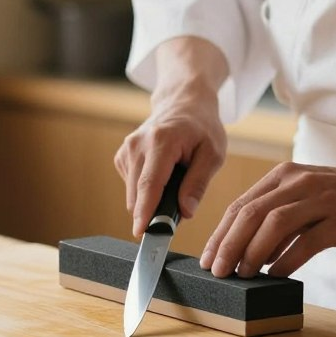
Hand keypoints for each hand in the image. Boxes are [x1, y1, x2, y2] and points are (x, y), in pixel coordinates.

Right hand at [115, 90, 226, 236]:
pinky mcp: (122, 156)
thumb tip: (185, 212)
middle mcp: (138, 144)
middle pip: (138, 193)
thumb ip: (198, 183)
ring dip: (151, 201)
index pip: (150, 183)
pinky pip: (132, 187)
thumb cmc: (202, 127)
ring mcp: (127, 149)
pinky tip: (163, 177)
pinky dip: (146, 191)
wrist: (183, 103)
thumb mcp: (213, 154)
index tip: (141, 233)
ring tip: (175, 185)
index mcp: (162, 141)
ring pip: (133, 194)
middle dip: (153, 213)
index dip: (145, 212)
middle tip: (176, 215)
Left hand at [198, 161, 335, 277]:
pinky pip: (306, 241)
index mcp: (282, 177)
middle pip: (250, 213)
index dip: (220, 234)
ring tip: (242, 274)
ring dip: (252, 252)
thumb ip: (276, 216)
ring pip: (273, 224)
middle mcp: (297, 184)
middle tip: (217, 271)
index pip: (239, 205)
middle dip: (228, 245)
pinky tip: (276, 274)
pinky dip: (286, 260)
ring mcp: (319, 200)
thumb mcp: (302, 196)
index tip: (208, 258)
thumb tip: (248, 252)